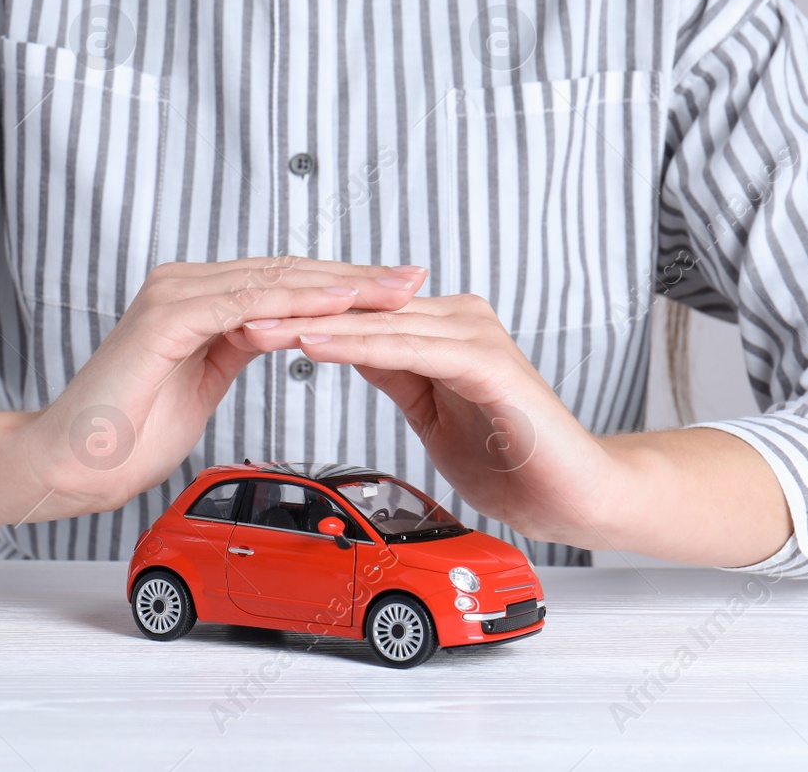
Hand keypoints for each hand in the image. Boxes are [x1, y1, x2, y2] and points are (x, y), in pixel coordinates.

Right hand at [19, 258, 426, 520]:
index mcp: (198, 297)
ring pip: (275, 282)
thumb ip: (236, 346)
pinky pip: (246, 305)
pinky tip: (338, 304)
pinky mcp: (168, 319)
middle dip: (356, 278)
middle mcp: (187, 285)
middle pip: (289, 273)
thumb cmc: (128, 433)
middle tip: (413, 277)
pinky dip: (295, 303)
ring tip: (392, 289)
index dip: (344, 285)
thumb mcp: (203, 379)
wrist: (69, 463)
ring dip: (340, 286)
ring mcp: (176, 296)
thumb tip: (276, 332)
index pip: (285, 282)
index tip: (396, 291)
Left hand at [241, 291, 621, 545]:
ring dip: (312, 323)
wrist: (577, 496)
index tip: (240, 321)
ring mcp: (476, 338)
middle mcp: (460, 321)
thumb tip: (349, 342)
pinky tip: (316, 344)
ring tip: (255, 324)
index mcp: (444, 330)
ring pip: (378, 323)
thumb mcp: (433, 409)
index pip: (358, 316)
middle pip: (360, 310)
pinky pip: (411, 350)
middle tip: (229, 311)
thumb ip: (398, 371)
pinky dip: (360, 346)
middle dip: (292, 312)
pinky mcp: (489, 365)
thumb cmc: (514, 459)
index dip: (298, 316)